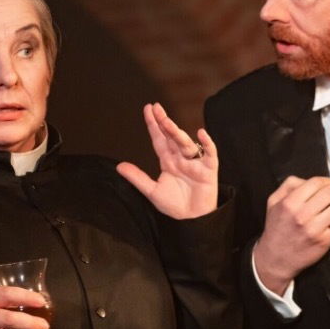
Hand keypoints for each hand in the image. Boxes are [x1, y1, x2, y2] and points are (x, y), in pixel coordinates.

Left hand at [117, 102, 217, 218]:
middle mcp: (181, 158)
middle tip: (156, 107)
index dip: (153, 125)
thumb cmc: (174, 205)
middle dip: (164, 122)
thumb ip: (137, 178)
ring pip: (185, 143)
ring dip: (177, 133)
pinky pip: (210, 154)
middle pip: (171, 137)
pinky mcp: (209, 170)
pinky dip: (207, 143)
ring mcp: (195, 163)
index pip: (159, 139)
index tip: (148, 109)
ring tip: (167, 122)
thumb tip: (119, 166)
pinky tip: (201, 134)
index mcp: (168, 161)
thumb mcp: (152, 191)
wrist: (192, 221)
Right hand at [253, 176, 329, 295]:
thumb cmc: (276, 229)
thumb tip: (308, 180)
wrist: (275, 258)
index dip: (328, 180)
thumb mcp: (274, 202)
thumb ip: (289, 186)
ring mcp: (314, 229)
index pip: (316, 183)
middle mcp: (302, 215)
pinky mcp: (324, 241)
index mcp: (290, 203)